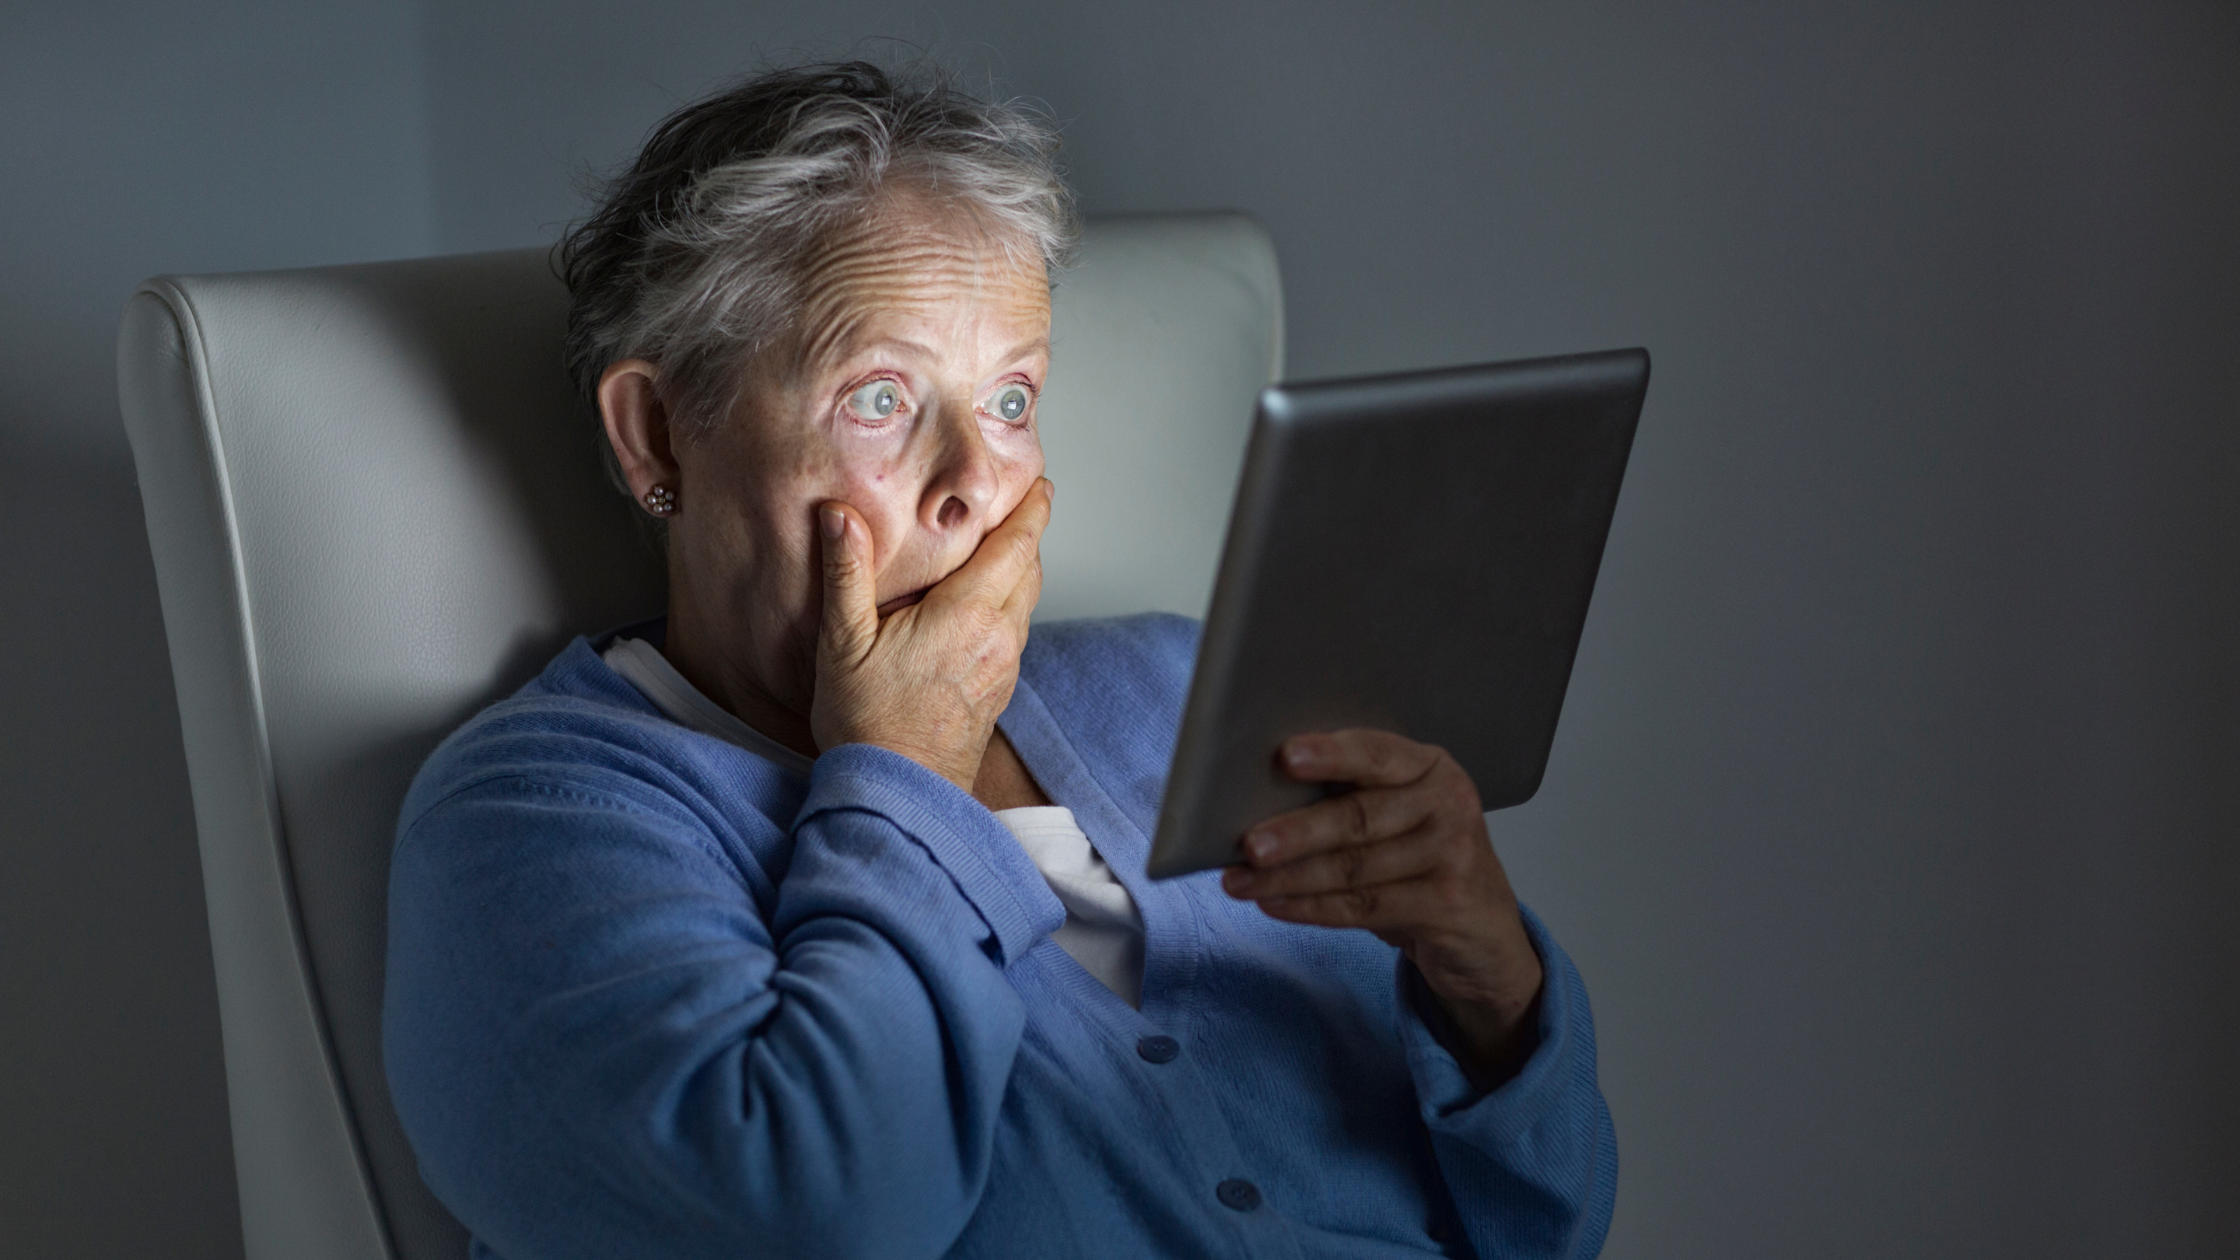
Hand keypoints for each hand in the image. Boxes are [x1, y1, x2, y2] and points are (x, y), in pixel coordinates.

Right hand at [809, 480, 1050, 790]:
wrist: (900, 794)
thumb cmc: (869, 724)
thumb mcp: (843, 642)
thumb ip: (846, 573)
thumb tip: (840, 515)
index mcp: (967, 614)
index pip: (1016, 545)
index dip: (1031, 509)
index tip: (1038, 484)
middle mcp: (998, 637)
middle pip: (1030, 568)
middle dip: (1027, 533)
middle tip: (1017, 504)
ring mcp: (1003, 666)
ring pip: (1026, 601)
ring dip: (1019, 569)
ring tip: (998, 547)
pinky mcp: (998, 689)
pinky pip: (1014, 631)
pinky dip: (1008, 603)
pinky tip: (979, 605)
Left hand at [1221, 730, 1545, 1083]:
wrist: (1484, 932)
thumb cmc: (1423, 863)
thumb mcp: (1398, 818)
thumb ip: (1350, 798)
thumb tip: (1256, 801)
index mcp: (1430, 766)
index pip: (1376, 753)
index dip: (1330, 755)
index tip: (1285, 756)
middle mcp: (1448, 803)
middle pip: (1360, 816)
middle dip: (1297, 832)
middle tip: (1247, 844)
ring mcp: (1454, 855)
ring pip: (1355, 867)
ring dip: (1289, 878)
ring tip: (1240, 882)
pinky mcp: (1447, 904)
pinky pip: (1365, 906)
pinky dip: (1312, 908)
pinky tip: (1275, 905)